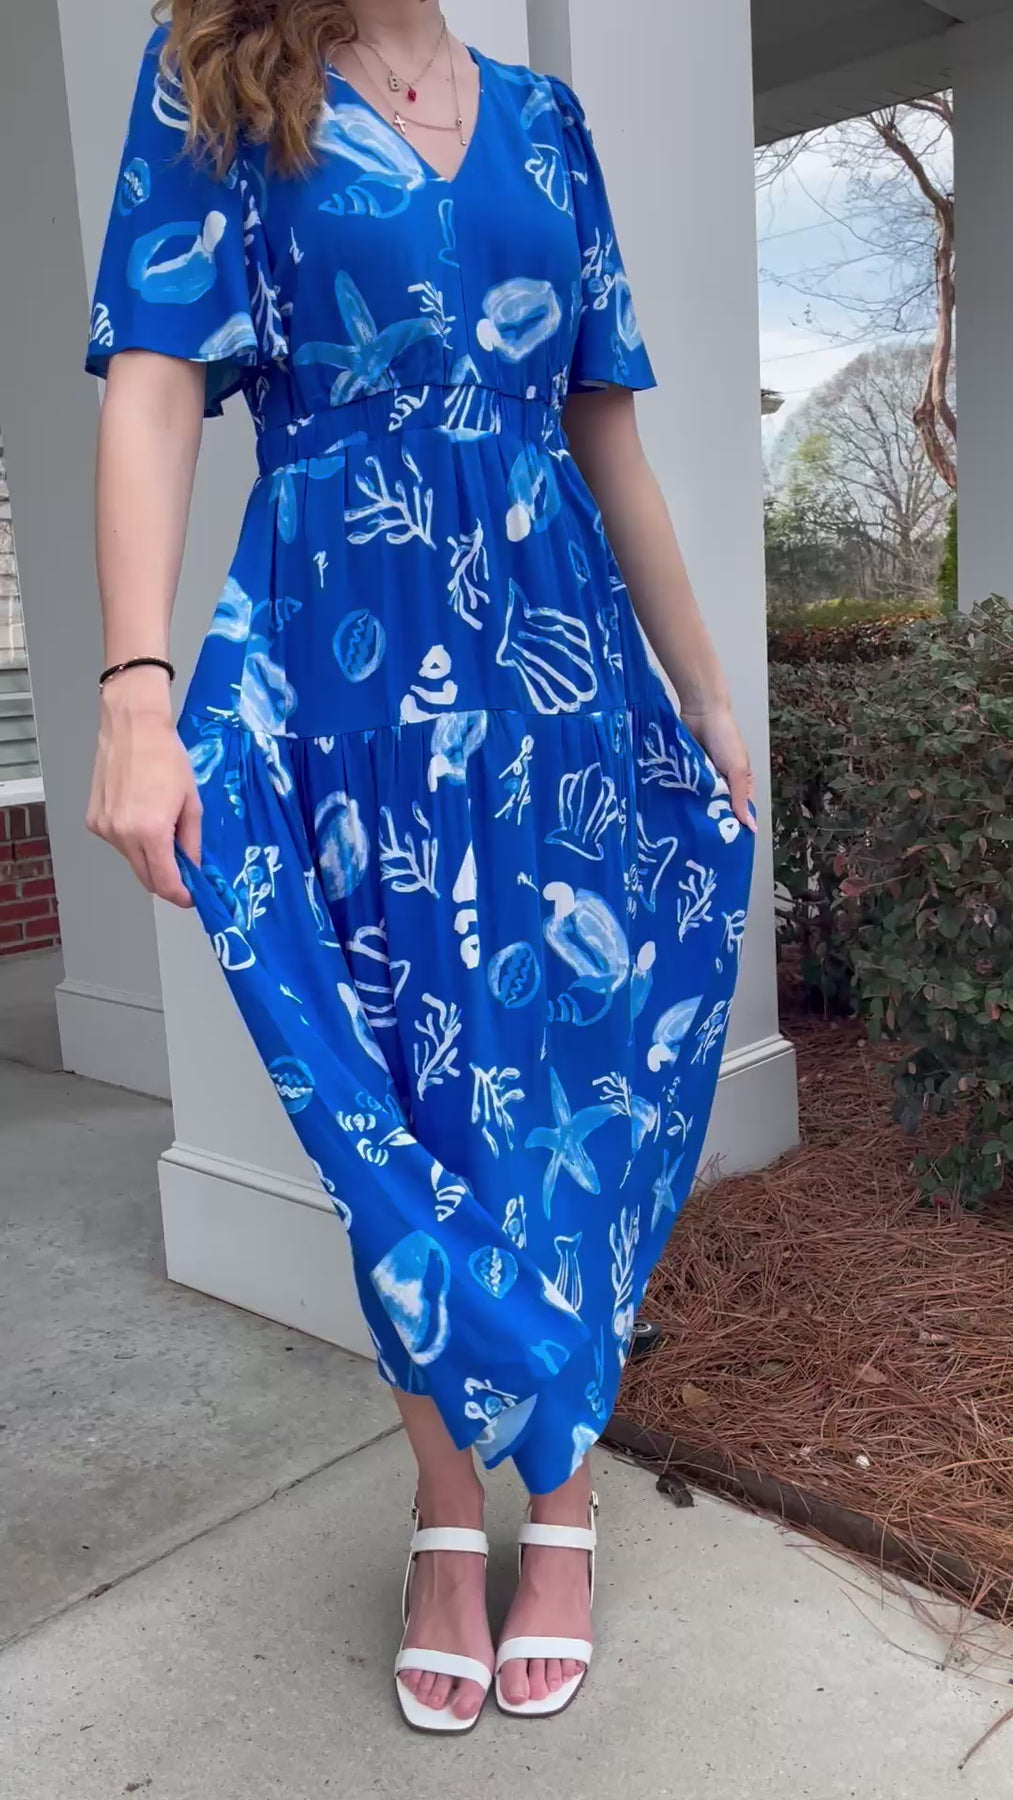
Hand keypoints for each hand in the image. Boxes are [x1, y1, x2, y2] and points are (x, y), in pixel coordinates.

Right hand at [86, 668, 200, 906]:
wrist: (132, 727)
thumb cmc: (166, 757)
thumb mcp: (192, 802)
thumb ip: (191, 841)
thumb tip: (193, 868)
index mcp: (150, 832)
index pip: (165, 882)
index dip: (180, 895)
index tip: (191, 896)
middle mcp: (122, 835)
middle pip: (146, 878)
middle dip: (166, 880)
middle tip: (184, 872)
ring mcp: (104, 829)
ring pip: (131, 860)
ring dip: (149, 857)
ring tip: (162, 828)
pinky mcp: (94, 820)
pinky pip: (118, 843)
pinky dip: (132, 840)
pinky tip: (141, 814)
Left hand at [680, 700, 755, 832]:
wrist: (702, 712)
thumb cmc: (726, 739)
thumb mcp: (737, 771)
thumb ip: (740, 799)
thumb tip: (751, 827)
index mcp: (740, 783)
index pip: (738, 811)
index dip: (733, 826)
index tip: (725, 847)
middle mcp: (722, 782)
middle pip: (717, 808)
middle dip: (711, 821)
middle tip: (700, 844)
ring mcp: (703, 777)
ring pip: (699, 800)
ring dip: (694, 811)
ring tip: (685, 834)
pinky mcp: (687, 771)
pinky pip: (685, 788)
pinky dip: (682, 797)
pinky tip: (674, 814)